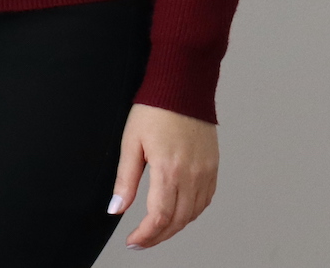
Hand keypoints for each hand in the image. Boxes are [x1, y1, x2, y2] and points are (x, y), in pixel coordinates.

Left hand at [112, 103, 217, 248]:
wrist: (182, 89)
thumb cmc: (153, 111)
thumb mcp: (130, 143)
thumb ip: (125, 180)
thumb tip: (116, 208)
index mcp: (168, 170)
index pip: (160, 217)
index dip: (146, 235)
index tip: (133, 241)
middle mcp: (192, 176)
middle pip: (178, 221)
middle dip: (158, 236)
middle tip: (141, 241)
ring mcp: (206, 173)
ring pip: (193, 214)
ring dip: (175, 227)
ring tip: (156, 230)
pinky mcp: (213, 168)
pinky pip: (205, 201)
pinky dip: (191, 213)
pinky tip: (178, 213)